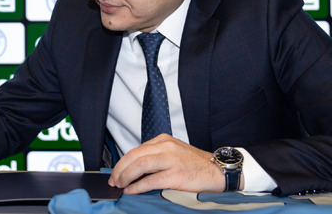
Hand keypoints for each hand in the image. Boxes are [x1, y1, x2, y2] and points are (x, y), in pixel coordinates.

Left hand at [108, 134, 225, 193]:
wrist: (218, 171)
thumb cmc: (195, 164)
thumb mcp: (174, 152)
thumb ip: (155, 156)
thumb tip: (133, 169)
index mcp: (164, 140)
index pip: (136, 149)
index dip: (122, 162)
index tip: (115, 172)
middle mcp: (166, 147)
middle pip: (135, 155)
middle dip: (120, 169)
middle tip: (113, 180)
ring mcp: (172, 160)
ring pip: (140, 165)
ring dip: (126, 176)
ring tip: (120, 185)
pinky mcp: (176, 175)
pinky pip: (151, 180)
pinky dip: (138, 186)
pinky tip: (131, 190)